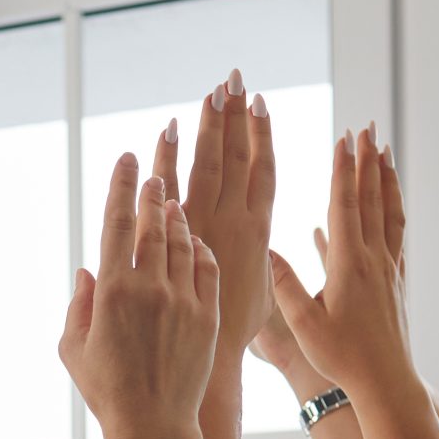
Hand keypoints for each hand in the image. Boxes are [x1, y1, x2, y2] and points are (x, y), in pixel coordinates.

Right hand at [59, 153, 219, 438]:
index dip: (121, 187)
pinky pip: (206, 269)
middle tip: (154, 173)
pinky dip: (200, 250)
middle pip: (154, 224)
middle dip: (153, 193)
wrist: (154, 423)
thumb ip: (77, 305)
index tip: (126, 159)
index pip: (117, 224)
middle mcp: (149, 288)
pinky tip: (195, 241)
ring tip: (173, 202)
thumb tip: (87, 271)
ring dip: (178, 218)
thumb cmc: (107, 390)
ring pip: (183, 242)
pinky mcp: (207, 315)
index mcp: (112, 292)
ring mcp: (182, 299)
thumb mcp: (73, 348)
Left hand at [159, 67, 273, 384]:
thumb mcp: (265, 295)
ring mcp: (203, 227)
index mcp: (258, 232)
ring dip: (210, 126)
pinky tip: (170, 128)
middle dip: (235, 115)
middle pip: (235, 157)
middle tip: (234, 77)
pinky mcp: (175, 238)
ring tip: (213, 90)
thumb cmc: (235, 336)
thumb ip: (263, 264)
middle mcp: (232, 223)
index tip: (259, 102)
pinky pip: (171, 188)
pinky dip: (170, 158)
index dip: (261, 135)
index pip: (262, 171)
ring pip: (208, 165)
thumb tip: (268, 250)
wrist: (207, 362)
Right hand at [268, 128, 413, 401]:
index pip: (345, 206)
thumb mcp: (303, 324)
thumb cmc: (341, 358)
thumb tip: (267, 247)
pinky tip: (377, 206)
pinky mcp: (395, 282)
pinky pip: (393, 237)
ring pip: (388, 213)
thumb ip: (285, 284)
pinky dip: (387, 213)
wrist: (385, 383)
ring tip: (384, 151)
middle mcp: (373, 260)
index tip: (344, 138)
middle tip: (366, 129)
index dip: (342, 170)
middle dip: (366, 161)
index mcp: (348, 266)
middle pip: (370, 199)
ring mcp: (388, 270)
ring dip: (385, 179)